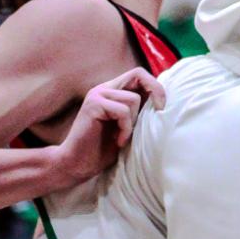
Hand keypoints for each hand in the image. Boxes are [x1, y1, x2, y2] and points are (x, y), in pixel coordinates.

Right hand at [50, 68, 164, 187]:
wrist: (76, 164)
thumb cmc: (103, 149)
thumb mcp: (128, 126)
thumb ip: (138, 111)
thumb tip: (162, 101)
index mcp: (112, 91)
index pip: (139, 74)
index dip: (155, 85)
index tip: (163, 107)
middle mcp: (104, 88)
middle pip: (138, 74)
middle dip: (154, 90)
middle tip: (160, 111)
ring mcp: (97, 94)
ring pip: (133, 99)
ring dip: (133, 122)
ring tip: (123, 137)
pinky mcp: (93, 104)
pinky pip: (122, 111)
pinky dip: (125, 128)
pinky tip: (118, 141)